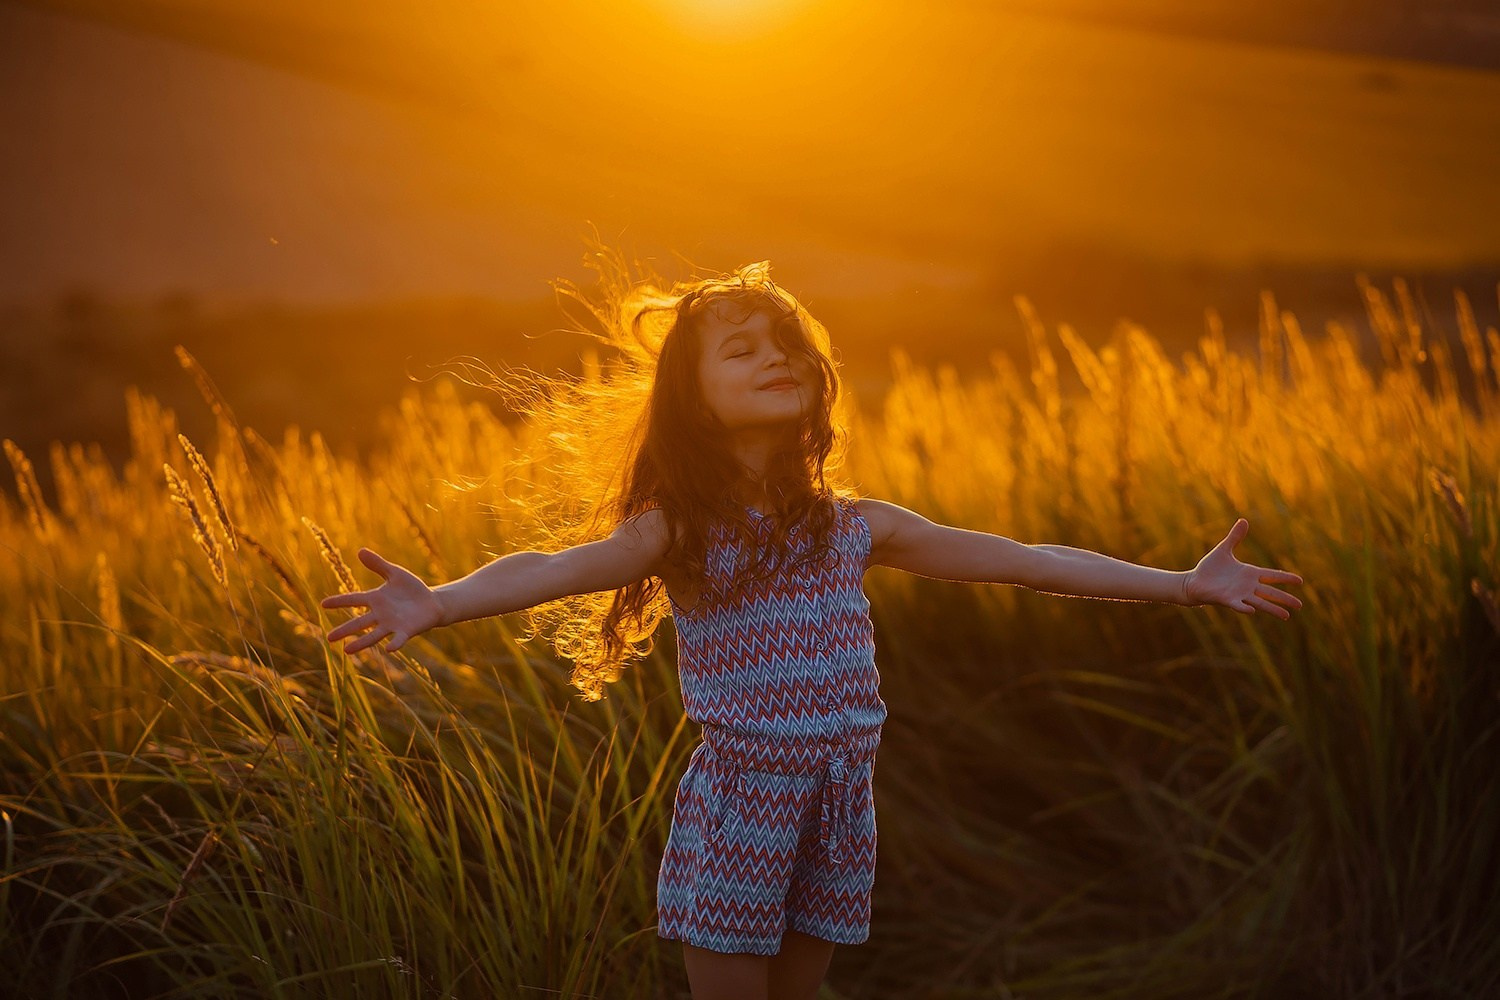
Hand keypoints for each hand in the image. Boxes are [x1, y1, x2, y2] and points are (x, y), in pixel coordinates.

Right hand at [320, 548, 445, 653]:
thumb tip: (360, 551)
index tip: (323, 604)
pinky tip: (389, 649)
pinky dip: (395, 643)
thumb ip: (378, 565)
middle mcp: (380, 614)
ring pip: (373, 635)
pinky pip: (398, 639)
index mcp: (375, 599)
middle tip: (328, 638)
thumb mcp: (395, 573)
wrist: (431, 602)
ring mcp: (392, 624)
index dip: (339, 601)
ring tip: (346, 650)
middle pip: (359, 623)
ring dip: (361, 643)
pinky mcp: (406, 631)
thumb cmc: (411, 588)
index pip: (353, 600)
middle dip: (344, 630)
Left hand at [1185, 519, 1303, 618]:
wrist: (1194, 581)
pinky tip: (1252, 611)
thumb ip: (1235, 537)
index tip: (1300, 581)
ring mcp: (1238, 594)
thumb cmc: (1210, 568)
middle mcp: (1247, 586)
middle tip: (1300, 605)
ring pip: (1260, 602)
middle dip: (1285, 598)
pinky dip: (1244, 608)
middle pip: (1270, 593)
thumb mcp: (1224, 549)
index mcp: (1249, 574)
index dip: (1285, 578)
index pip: (1272, 576)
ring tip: (1286, 616)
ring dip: (1273, 608)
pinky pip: (1238, 605)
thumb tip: (1243, 520)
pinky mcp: (1227, 600)